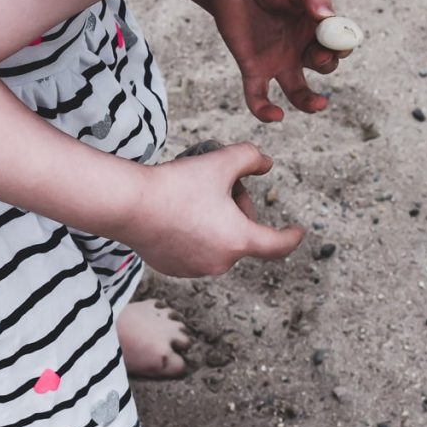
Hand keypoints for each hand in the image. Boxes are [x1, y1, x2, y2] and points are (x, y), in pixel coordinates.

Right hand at [120, 143, 303, 276]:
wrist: (129, 205)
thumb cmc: (177, 185)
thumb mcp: (220, 162)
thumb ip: (250, 157)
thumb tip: (265, 163)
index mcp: (239, 240)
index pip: (277, 245)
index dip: (291, 237)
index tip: (297, 231)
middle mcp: (220, 262)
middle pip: (242, 236)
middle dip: (238, 211)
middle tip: (219, 185)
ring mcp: (195, 269)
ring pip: (218, 243)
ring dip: (216, 224)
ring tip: (194, 198)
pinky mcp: (173, 268)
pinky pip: (194, 251)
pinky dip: (194, 234)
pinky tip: (176, 214)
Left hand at [200, 0, 343, 121]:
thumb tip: (328, 16)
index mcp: (315, 28)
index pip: (338, 45)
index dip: (341, 47)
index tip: (336, 43)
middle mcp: (300, 48)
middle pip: (323, 67)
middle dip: (325, 63)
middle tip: (316, 52)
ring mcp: (278, 61)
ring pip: (298, 92)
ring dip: (309, 102)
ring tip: (317, 104)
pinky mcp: (253, 69)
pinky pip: (259, 97)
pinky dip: (264, 110)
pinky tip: (274, 116)